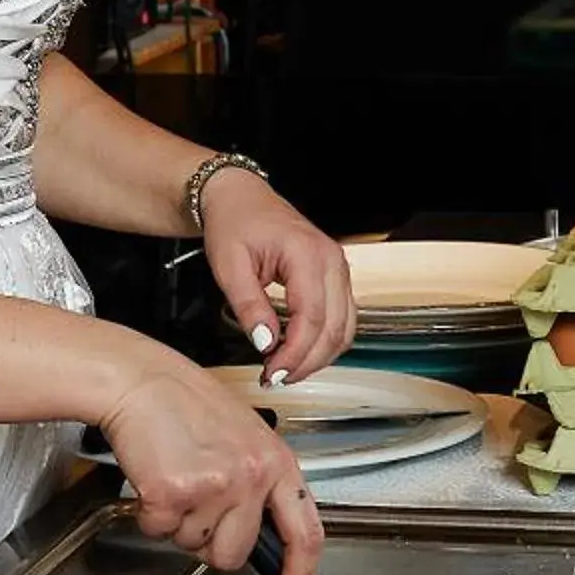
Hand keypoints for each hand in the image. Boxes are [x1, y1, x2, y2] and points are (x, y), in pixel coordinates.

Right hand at [97, 355, 324, 574]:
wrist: (140, 381)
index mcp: (276, 462)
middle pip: (234, 553)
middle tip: (196, 501)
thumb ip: (258, 483)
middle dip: (210, 542)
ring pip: (194, 545)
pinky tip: (155, 476)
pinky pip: (160, 531)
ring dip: (179, 522)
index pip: (305, 533)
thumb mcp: (244, 436)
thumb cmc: (185, 403)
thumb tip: (260, 532)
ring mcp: (215, 487)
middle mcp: (251, 477)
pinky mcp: (174, 494)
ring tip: (176, 475)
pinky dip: (151, 514)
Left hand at [202, 170, 354, 387]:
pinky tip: (300, 352)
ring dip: (319, 356)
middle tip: (275, 377)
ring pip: (344, 328)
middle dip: (307, 361)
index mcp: (306, 254)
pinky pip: (342, 318)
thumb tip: (266, 343)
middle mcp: (331, 260)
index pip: (311, 318)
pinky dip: (325, 341)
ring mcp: (338, 268)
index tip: (272, 372)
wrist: (240, 197)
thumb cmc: (234, 222)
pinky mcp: (335, 276)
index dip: (294, 353)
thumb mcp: (229, 266)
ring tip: (286, 369)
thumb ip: (249, 305)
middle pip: (334, 328)